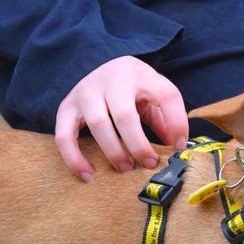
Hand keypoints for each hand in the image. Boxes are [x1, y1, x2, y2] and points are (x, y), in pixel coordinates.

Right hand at [55, 56, 188, 180]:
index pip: (166, 95)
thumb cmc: (134, 90)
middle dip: (139, 145)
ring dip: (114, 152)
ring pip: (98, 124)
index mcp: (141, 75)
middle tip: (149, 163)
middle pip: (126, 116)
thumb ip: (167, 118)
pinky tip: (88, 175)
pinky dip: (75, 158)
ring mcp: (86, 92)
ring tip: (126, 168)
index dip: (176, 123)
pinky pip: (65, 136)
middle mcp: (112, 80)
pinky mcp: (66, 106)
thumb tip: (178, 147)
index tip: (179, 145)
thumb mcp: (154, 95)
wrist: (103, 68)